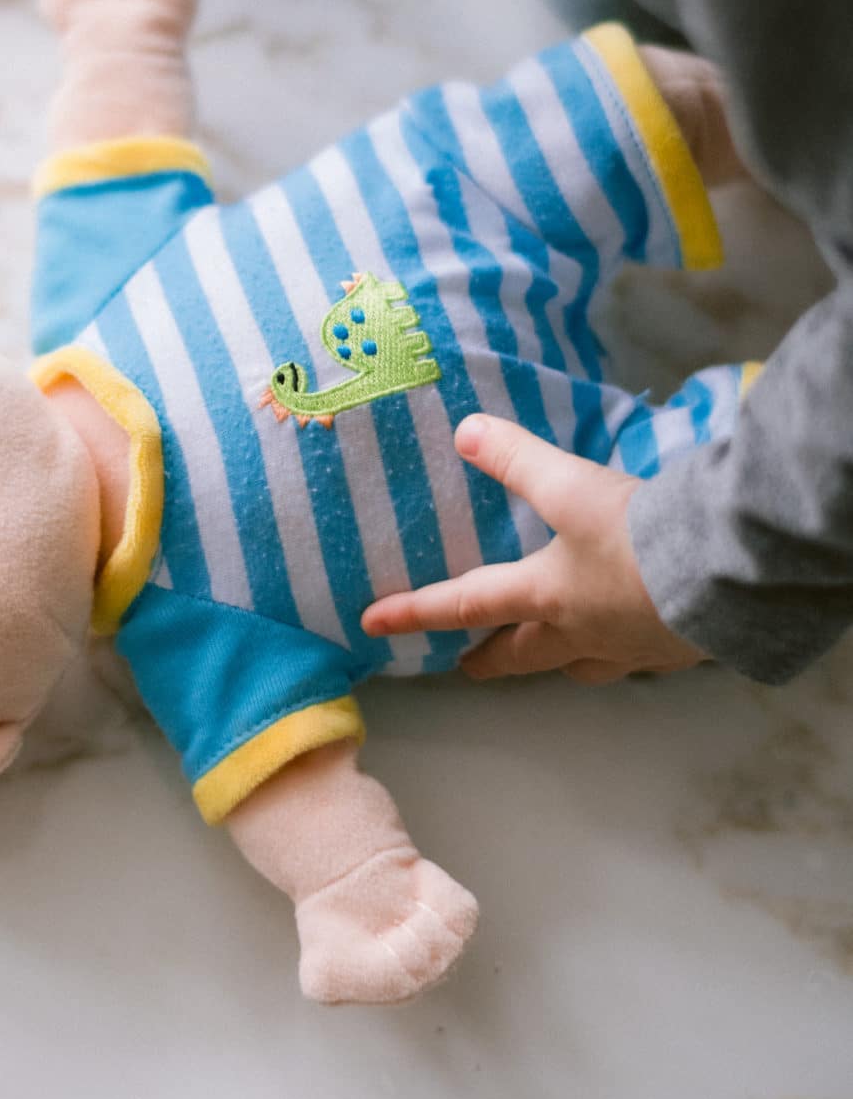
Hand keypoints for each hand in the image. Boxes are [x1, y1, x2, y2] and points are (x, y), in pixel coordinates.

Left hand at [361, 415, 705, 683]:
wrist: (726, 575)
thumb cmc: (639, 535)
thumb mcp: (570, 486)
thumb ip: (517, 459)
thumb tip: (465, 432)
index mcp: (544, 597)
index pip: (463, 605)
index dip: (414, 612)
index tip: (371, 624)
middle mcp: (578, 634)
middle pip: (521, 657)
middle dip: (490, 662)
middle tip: (466, 667)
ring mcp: (628, 650)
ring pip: (579, 665)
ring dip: (557, 661)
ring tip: (554, 653)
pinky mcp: (675, 651)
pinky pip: (636, 659)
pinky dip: (624, 650)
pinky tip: (636, 633)